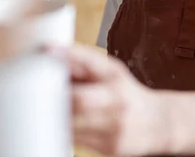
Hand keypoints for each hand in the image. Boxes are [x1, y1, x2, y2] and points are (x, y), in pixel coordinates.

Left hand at [46, 44, 166, 156]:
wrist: (158, 123)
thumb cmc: (125, 93)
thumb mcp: (110, 73)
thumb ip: (83, 65)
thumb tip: (49, 54)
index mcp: (114, 75)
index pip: (91, 61)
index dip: (68, 54)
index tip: (47, 48)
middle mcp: (118, 100)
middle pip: (80, 99)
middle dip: (56, 96)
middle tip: (36, 92)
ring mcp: (116, 126)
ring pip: (74, 123)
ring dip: (55, 116)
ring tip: (43, 109)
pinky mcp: (111, 147)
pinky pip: (78, 139)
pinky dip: (65, 130)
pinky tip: (60, 124)